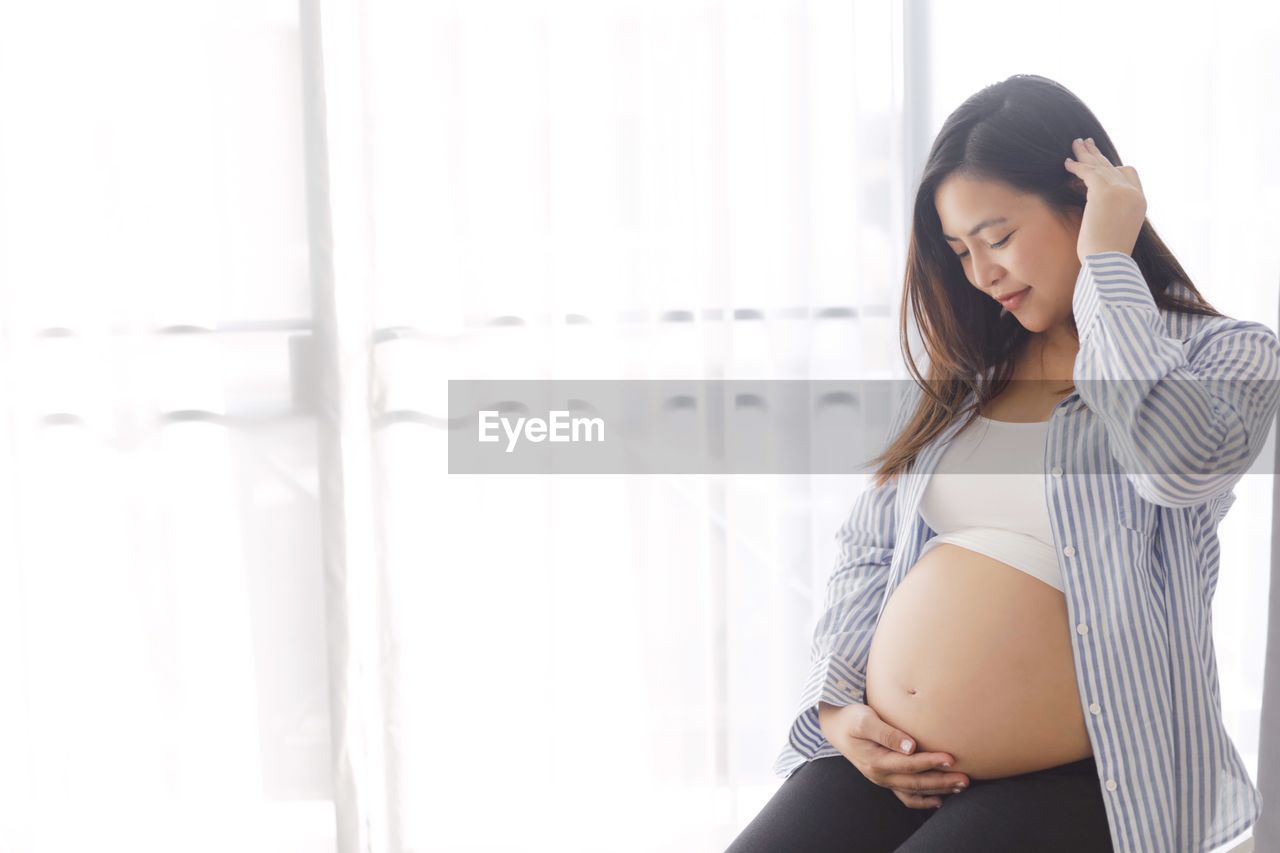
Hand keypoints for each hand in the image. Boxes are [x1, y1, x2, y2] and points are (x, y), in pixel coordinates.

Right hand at [818, 700, 968, 808]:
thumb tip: (911, 746)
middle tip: (965, 779)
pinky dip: (923, 800)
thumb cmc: (851, 718)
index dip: (931, 762)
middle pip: (916, 782)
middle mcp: (880, 775)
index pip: (909, 764)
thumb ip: (887, 733)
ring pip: (914, 791)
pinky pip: (906, 796)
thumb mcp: (865, 720)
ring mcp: (883, 779)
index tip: (951, 758)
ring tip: (959, 787)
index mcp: (876, 761)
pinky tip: (939, 799)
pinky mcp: (885, 778)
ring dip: (938, 790)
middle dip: (942, 781)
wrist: (834, 727)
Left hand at [1063, 136, 1146, 262]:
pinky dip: (1077, 166)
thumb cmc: (1107, 256)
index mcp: (1140, 202)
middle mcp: (1134, 193)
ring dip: (1086, 154)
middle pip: (1114, 166)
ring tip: (1075, 144)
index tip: (1099, 163)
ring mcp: (1121, 191)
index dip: (1112, 167)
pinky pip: (1088, 172)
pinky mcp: (1104, 192)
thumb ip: (1112, 213)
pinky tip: (1066, 163)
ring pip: (1101, 165)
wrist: (1108, 263)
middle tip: (1086, 143)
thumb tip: (1096, 208)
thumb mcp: (1115, 230)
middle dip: (1098, 155)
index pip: (1129, 175)